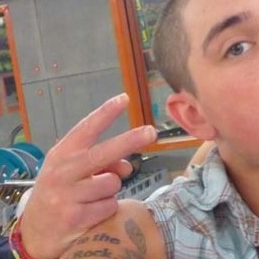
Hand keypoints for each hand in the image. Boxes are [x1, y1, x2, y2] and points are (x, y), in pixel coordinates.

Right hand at [19, 93, 156, 258]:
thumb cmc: (60, 191)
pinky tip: (90, 212)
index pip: (86, 129)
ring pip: (113, 183)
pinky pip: (110, 205)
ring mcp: (67, 196)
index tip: (123, 99)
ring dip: (111, 190)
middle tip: (151, 132)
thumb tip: (127, 167)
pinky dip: (107, 208)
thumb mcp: (73, 171)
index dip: (105, 113)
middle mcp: (63, 172)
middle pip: (103, 153)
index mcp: (62, 154)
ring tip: (92, 197)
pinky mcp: (75, 217)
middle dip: (130, 141)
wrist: (35, 230)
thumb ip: (100, 162)